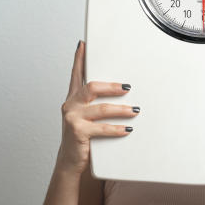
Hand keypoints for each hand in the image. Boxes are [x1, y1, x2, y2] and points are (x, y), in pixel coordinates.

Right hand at [57, 40, 138, 174]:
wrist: (70, 160)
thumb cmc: (82, 136)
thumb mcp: (86, 117)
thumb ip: (96, 104)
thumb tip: (122, 91)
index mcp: (73, 99)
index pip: (76, 74)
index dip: (79, 58)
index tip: (84, 44)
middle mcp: (70, 105)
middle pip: (91, 87)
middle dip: (111, 86)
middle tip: (128, 87)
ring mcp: (72, 118)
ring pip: (101, 108)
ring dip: (121, 109)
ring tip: (134, 110)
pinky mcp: (77, 132)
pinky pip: (102, 128)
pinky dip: (117, 129)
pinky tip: (127, 129)